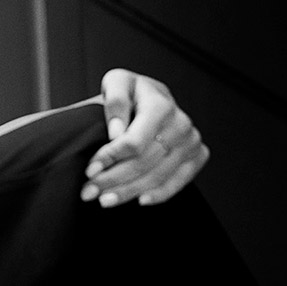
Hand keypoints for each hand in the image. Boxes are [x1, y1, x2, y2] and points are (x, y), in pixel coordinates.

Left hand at [82, 69, 208, 208]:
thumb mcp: (115, 85)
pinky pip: (179, 182)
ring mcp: (191, 140)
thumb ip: (115, 103)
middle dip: (113, 179)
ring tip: (104, 200)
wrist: (148, 98)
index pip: (135, 141)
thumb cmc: (129, 93)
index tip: (90, 170)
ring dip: (129, 191)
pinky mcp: (197, 155)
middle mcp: (180, 122)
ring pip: (158, 175)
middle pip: (144, 162)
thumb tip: (116, 133)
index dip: (111, 158)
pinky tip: (139, 200)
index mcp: (160, 102)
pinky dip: (159, 194)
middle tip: (89, 192)